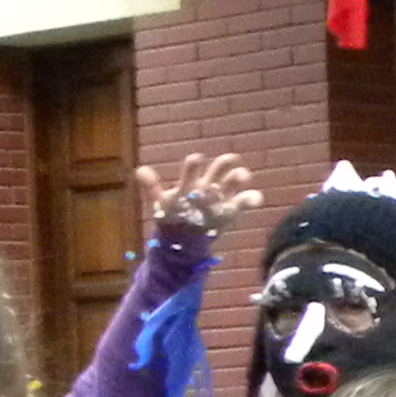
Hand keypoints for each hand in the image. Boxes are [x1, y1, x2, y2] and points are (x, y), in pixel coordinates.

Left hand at [136, 151, 261, 239]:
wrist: (185, 237)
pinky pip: (244, 202)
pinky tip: (255, 198)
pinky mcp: (232, 211)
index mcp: (193, 181)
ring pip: (233, 183)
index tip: (197, 159)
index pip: (194, 168)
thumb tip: (140, 170)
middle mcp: (210, 186)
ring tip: (243, 175)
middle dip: (224, 164)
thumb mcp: (161, 202)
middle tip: (232, 160)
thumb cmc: (174, 214)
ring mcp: (222, 197)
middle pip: (218, 170)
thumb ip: (152, 186)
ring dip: (238, 178)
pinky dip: (251, 199)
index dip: (195, 164)